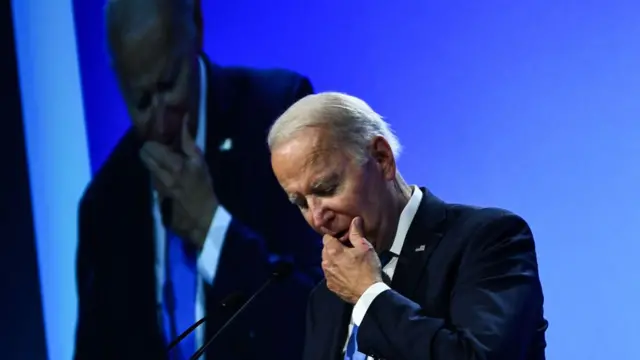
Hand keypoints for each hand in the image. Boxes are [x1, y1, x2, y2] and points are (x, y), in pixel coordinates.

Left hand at [139, 115, 217, 246]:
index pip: (148, 147)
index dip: (154, 143)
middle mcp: (158, 176)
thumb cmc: (204, 189)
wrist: (202, 221)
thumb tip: (184, 119)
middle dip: (150, 152)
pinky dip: (159, 179)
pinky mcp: (155, 199)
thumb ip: (189, 142)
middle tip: (163, 153)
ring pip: (148, 169)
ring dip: (155, 166)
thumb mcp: (200, 164)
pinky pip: (153, 182)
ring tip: (169, 167)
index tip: (163, 142)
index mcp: (171, 165)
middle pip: (143, 156)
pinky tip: (171, 182)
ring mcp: (155, 188)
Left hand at [322, 217, 381, 303]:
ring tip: (348, 262)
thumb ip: (356, 233)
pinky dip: (336, 272)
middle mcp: (326, 263)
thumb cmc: (368, 268)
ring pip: (327, 262)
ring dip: (334, 260)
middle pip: (325, 249)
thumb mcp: (365, 247)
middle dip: (334, 248)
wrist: (369, 293)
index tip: (344, 239)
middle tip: (348, 250)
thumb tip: (355, 220)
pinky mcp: (331, 286)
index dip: (335, 236)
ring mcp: (327, 275)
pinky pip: (330, 274)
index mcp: (332, 251)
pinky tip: (347, 273)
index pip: (326, 237)